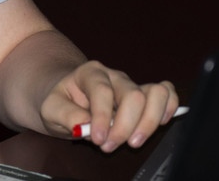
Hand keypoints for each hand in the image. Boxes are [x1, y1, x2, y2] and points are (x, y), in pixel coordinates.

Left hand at [39, 60, 178, 152]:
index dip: (102, 117)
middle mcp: (114, 76)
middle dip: (125, 126)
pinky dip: (168, 108)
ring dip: (149, 122)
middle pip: (133, 95)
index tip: (97, 138)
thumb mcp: (50, 108)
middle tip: (109, 145)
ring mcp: (131, 85)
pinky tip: (158, 123)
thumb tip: (86, 125)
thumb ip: (66, 115)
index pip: (102, 91)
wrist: (64, 94)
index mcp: (90, 73)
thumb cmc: (59, 99)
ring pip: (155, 93)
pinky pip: (166, 93)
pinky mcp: (144, 96)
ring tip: (134, 140)